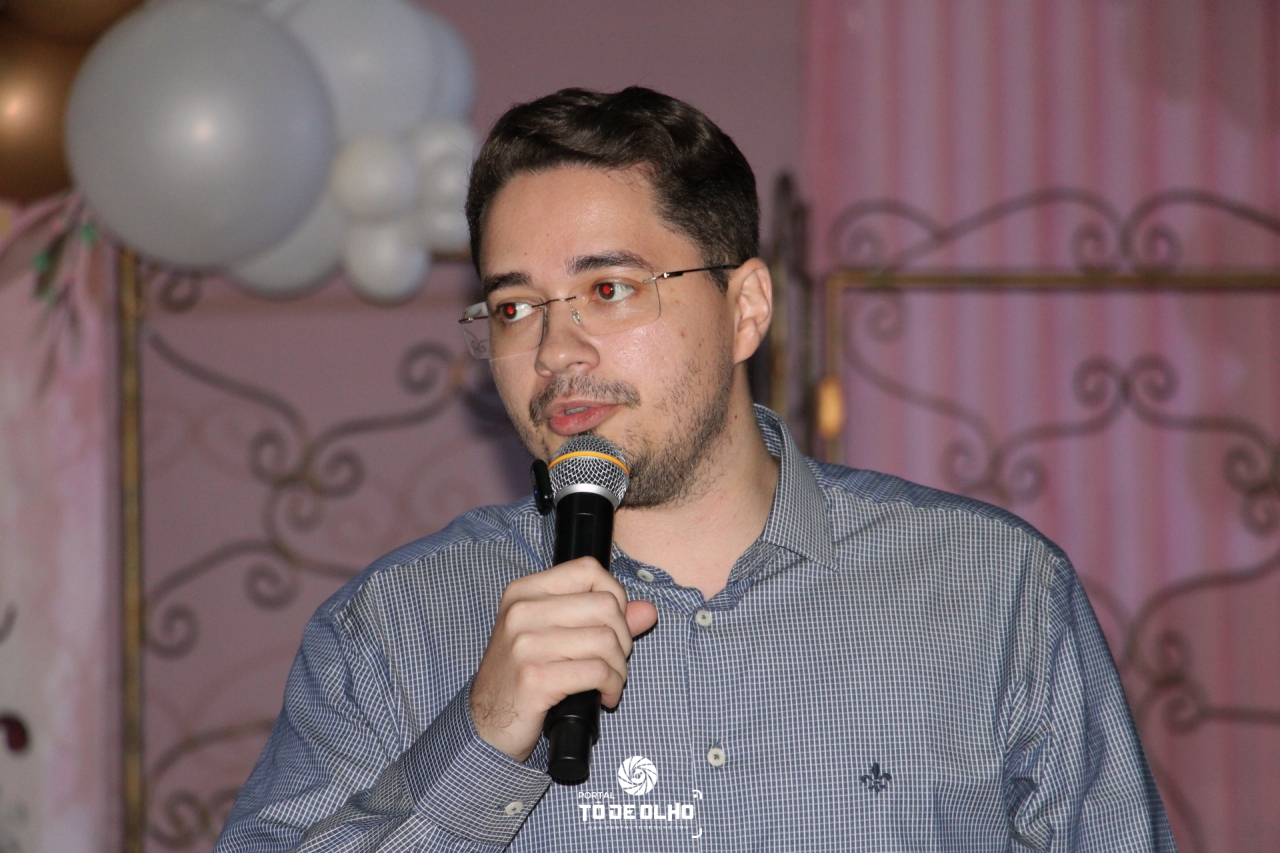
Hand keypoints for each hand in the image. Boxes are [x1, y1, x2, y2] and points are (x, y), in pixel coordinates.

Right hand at [469, 557, 658, 761]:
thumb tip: (648, 610)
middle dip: (623, 638)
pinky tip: (603, 697)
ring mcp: (525, 644)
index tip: (614, 624)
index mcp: (525, 592)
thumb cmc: (524, 676)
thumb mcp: (556, 637)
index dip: (615, 595)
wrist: (486, 724)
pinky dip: (612, 686)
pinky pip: (598, 672)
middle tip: (613, 661)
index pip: (588, 569)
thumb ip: (603, 619)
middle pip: (605, 605)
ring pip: (606, 640)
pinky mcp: (535, 678)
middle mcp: (522, 611)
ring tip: (609, 681)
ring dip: (619, 668)